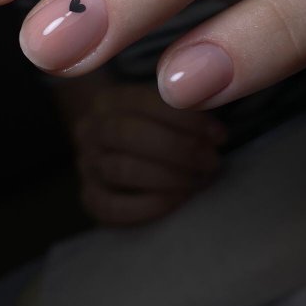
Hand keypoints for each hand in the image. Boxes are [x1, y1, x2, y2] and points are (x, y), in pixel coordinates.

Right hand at [72, 83, 226, 224]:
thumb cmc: (152, 123)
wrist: (115, 145)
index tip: (218, 135)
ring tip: (200, 179)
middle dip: (178, 149)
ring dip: (170, 177)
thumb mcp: (163, 103)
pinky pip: (112, 207)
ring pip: (122, 170)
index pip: (142, 101)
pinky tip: (178, 199)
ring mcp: (87, 165)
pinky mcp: (90, 198)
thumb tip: (215, 98)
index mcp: (109, 99)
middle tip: (211, 161)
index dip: (184, 118)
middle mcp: (90, 130)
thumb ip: (185, 101)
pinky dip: (150, 205)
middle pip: (128, 135)